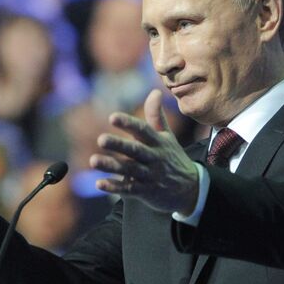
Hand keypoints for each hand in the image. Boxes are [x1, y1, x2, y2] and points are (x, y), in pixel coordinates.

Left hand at [91, 89, 200, 214]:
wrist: (190, 189)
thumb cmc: (172, 158)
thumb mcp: (167, 137)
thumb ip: (156, 116)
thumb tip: (154, 92)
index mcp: (158, 142)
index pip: (143, 130)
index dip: (128, 123)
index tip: (112, 117)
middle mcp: (154, 158)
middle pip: (135, 151)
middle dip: (119, 145)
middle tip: (101, 139)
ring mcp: (150, 176)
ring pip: (129, 170)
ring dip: (111, 166)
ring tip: (93, 161)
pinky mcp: (145, 192)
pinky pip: (129, 189)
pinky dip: (114, 187)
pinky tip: (99, 183)